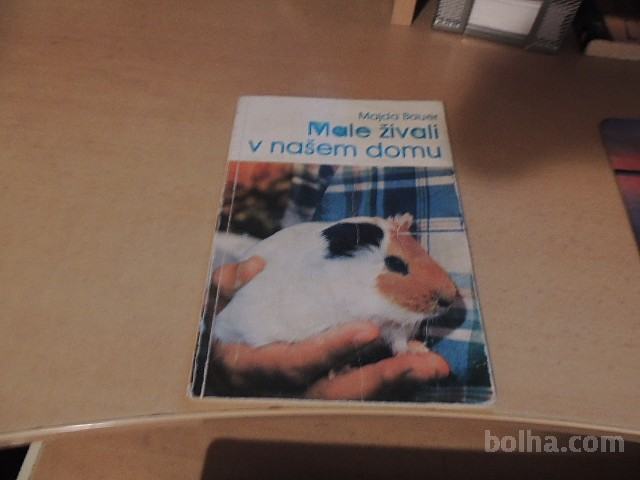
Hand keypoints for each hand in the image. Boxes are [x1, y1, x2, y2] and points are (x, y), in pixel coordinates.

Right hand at [207, 258, 449, 399]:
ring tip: (435, 366)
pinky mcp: (322, 383)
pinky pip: (358, 385)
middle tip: (427, 363)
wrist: (216, 352)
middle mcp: (284, 388)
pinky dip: (389, 376)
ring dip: (396, 382)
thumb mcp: (207, 303)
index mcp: (252, 366)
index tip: (368, 332)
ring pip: (354, 395)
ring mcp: (305, 389)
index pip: (294, 364)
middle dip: (383, 380)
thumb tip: (256, 266)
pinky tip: (420, 363)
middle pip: (337, 393)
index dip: (329, 350)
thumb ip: (225, 286)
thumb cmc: (214, 325)